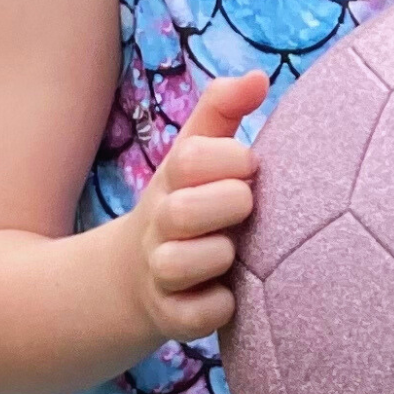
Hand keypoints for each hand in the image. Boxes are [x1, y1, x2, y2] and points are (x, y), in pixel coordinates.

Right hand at [125, 70, 267, 343]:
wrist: (135, 276)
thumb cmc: (191, 201)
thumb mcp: (198, 152)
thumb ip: (224, 110)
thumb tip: (259, 76)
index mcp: (174, 179)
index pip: (191, 159)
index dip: (228, 157)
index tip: (251, 164)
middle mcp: (161, 224)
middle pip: (182, 211)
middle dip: (227, 204)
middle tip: (249, 205)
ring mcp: (161, 272)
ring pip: (181, 265)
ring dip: (219, 256)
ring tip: (236, 251)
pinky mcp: (170, 317)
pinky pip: (194, 317)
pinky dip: (217, 307)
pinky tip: (232, 294)